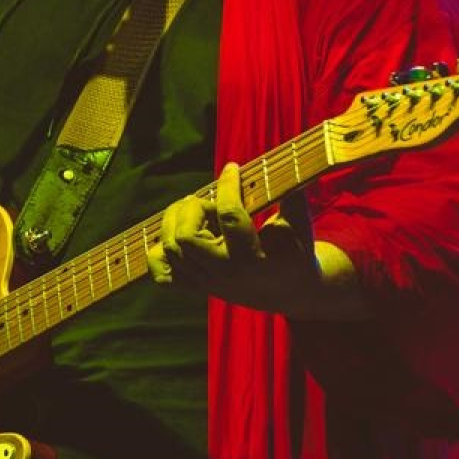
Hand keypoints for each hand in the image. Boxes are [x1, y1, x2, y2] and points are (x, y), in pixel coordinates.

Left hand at [147, 163, 324, 314]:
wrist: (287, 290)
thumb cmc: (293, 250)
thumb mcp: (299, 226)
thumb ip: (292, 198)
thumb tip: (286, 168)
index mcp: (252, 258)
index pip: (229, 216)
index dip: (227, 185)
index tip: (231, 167)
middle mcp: (224, 273)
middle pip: (184, 237)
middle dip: (192, 208)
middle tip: (210, 203)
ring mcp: (205, 282)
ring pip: (169, 248)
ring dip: (175, 220)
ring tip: (197, 213)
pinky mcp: (194, 286)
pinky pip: (159, 271)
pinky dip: (160, 250)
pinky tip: (179, 234)